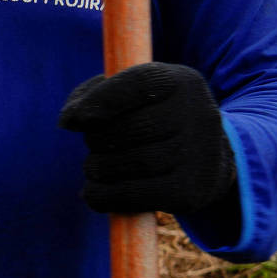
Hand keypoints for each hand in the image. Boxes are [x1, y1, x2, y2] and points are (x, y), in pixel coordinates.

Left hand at [58, 61, 235, 216]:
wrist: (208, 158)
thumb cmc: (154, 117)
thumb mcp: (131, 93)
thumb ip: (92, 95)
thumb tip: (68, 121)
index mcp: (180, 81)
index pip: (135, 85)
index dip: (98, 102)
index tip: (72, 121)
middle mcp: (197, 114)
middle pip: (125, 129)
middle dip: (95, 140)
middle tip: (96, 145)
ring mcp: (198, 155)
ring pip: (126, 164)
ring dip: (96, 169)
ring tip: (98, 166)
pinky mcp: (189, 192)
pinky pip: (131, 196)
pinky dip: (102, 196)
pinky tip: (96, 191)